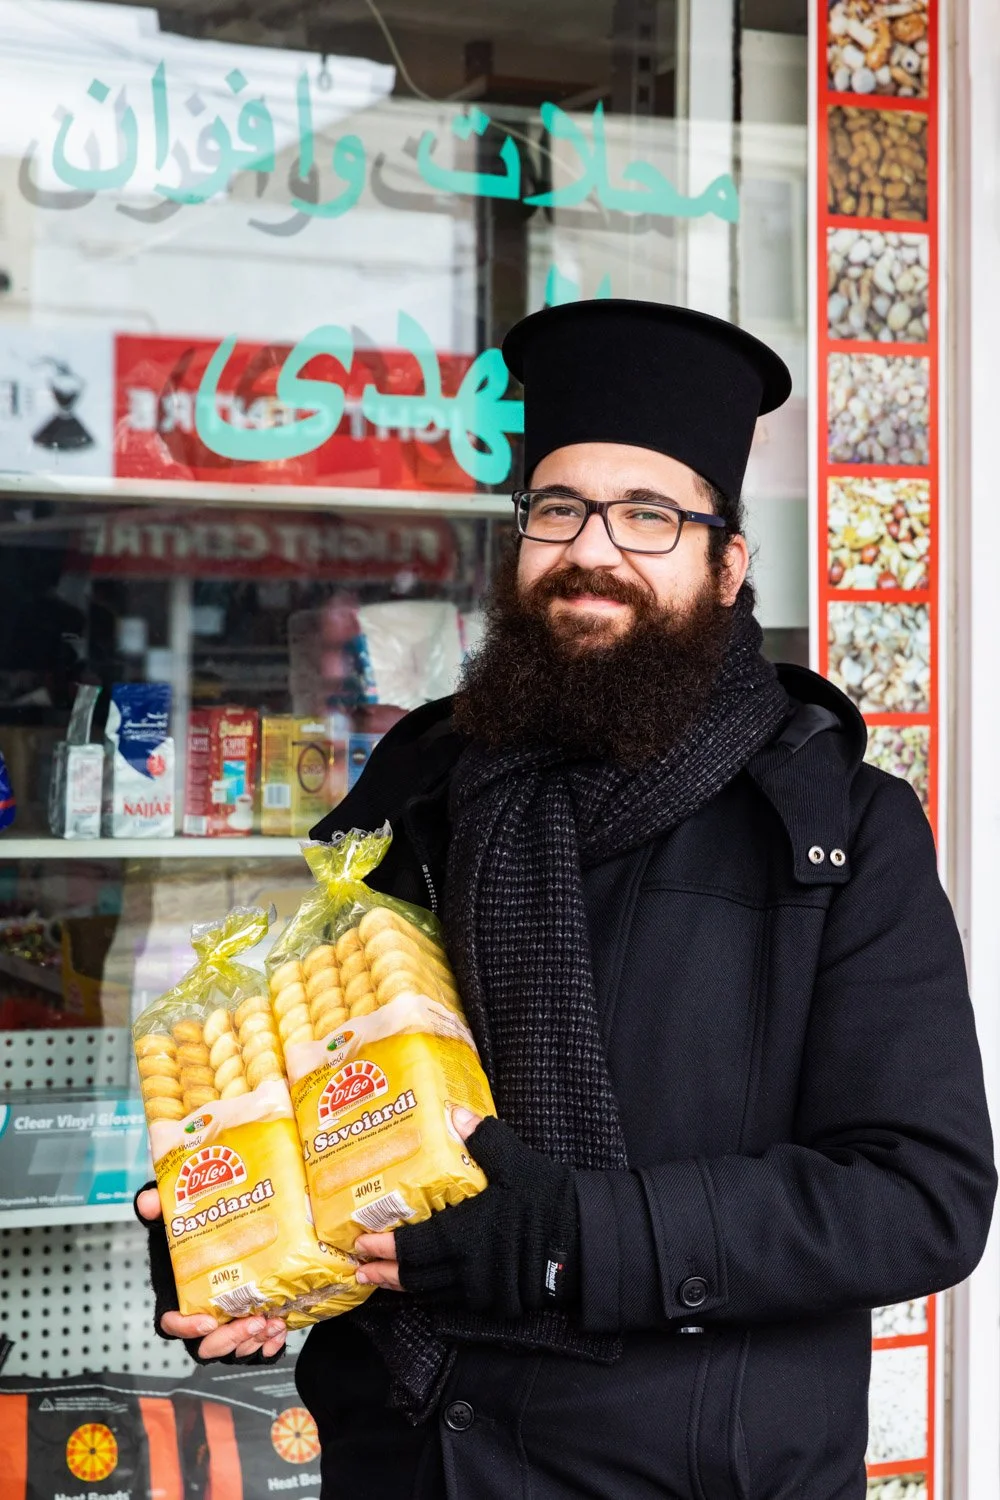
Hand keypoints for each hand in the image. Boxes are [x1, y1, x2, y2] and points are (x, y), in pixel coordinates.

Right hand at [135, 1185, 286, 1358]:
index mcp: (177, 1297)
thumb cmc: (194, 1236)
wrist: (228, 1234)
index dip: (186, 1328)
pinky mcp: (247, 1327)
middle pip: (207, 1345)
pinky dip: (269, 1346)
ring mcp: (224, 1326)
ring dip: (253, 1342)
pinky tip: (281, 1331)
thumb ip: (159, 1210)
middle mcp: (200, 1316)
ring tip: (273, 1323)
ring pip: (233, 1349)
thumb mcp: (175, 1219)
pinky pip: (256, 1349)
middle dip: (230, 1339)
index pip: (171, 1324)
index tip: (208, 1321)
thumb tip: (148, 1200)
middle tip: (253, 1322)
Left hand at [356, 1109, 579, 1317]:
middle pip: (415, 1279)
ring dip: (406, 1286)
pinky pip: (457, 1301)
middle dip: (384, 1273)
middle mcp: (469, 1271)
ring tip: (383, 1278)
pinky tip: (428, 1283)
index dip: (384, 1247)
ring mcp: (484, 1292)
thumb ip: (483, 1139)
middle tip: (359, 1269)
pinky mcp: (499, 1303)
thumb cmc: (550, 1201)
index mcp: (467, 1237)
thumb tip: (455, 1114)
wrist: (588, 1242)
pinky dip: (436, 1293)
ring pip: (434, 1294)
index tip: (360, 1244)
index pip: (413, 1248)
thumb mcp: (516, 1163)